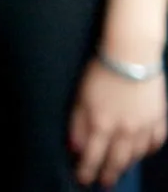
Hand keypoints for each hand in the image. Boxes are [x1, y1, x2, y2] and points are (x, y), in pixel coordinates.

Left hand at [71, 61, 166, 186]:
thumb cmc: (101, 72)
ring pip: (136, 155)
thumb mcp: (80, 97)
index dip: (87, 170)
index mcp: (102, 124)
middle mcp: (125, 131)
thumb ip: (77, 125)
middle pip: (116, 160)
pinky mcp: (159, 119)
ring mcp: (145, 126)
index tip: (83, 180)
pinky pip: (155, 143)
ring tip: (119, 171)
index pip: (92, 157)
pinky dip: (147, 151)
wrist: (133, 56)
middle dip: (108, 174)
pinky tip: (141, 154)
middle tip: (104, 184)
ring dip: (127, 166)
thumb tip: (75, 149)